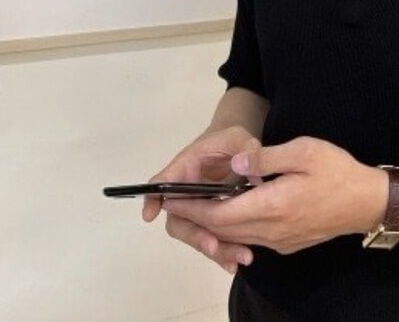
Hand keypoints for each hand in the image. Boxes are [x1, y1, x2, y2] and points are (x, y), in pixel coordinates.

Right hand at [142, 125, 260, 272]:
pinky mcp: (212, 220)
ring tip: (234, 260)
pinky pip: (211, 238)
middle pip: (178, 217)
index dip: (153, 197)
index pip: (163, 181)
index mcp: (186, 166)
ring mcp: (197, 208)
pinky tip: (235, 263)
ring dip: (212, 249)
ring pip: (195, 232)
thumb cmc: (231, 140)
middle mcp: (186, 191)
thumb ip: (245, 148)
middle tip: (212, 246)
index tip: (149, 215)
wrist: (238, 151)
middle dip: (194, 234)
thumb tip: (248, 168)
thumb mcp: (239, 136)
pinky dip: (221, 252)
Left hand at [163, 136, 386, 255]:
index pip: (221, 212)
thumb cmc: (336, 170)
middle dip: (196, 217)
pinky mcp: (287, 243)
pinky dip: (233, 229)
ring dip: (213, 224)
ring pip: (235, 237)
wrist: (366, 202)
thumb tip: (235, 165)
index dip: (193, 206)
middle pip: (223, 229)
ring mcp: (279, 240)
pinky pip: (251, 239)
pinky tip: (230, 213)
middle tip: (174, 201)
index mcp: (272, 205)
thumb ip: (265, 158)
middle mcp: (271, 230)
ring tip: (195, 206)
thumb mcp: (303, 151)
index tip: (171, 197)